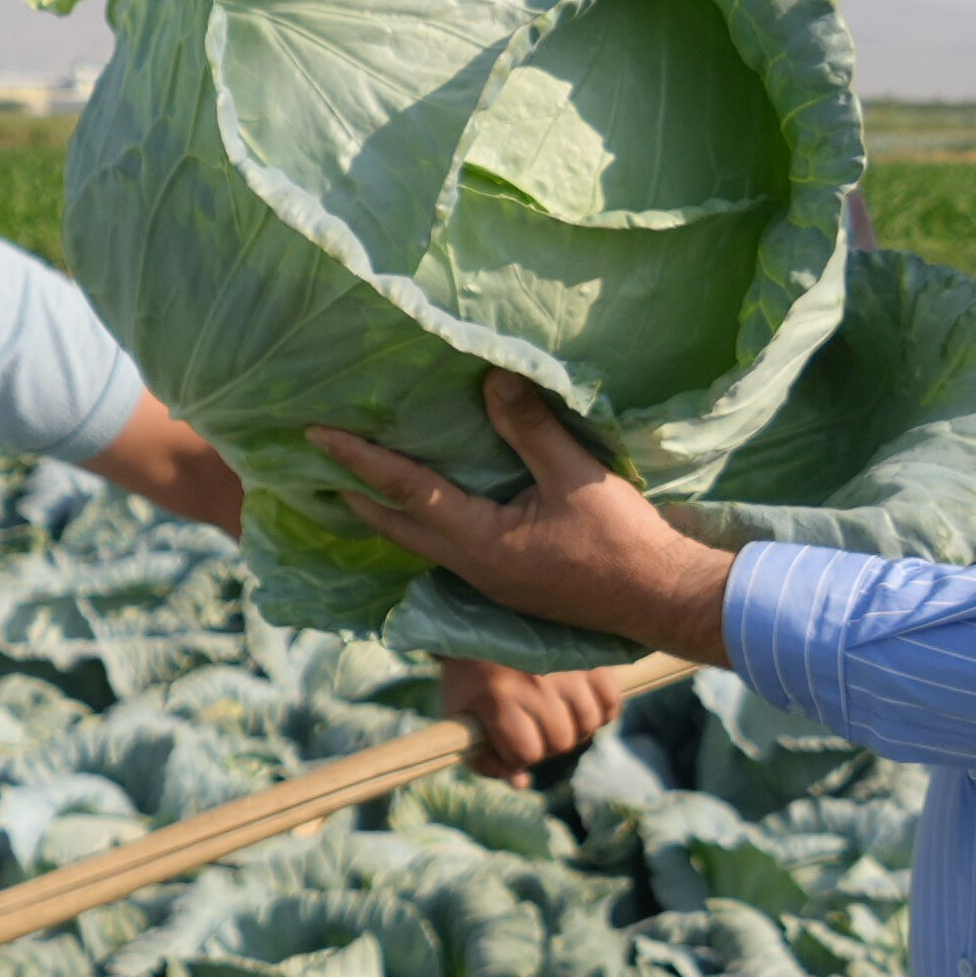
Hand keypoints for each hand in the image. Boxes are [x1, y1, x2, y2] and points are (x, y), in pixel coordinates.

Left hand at [303, 375, 740, 666]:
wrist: (659, 598)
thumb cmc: (620, 540)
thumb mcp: (574, 475)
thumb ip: (530, 428)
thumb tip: (493, 378)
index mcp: (478, 539)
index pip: (403, 489)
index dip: (358, 458)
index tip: (317, 433)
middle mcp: (471, 565)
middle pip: (397, 526)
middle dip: (356, 494)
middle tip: (320, 465)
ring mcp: (488, 580)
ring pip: (421, 542)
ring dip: (388, 513)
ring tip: (361, 485)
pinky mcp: (508, 582)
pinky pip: (450, 550)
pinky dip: (426, 524)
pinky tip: (432, 510)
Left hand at [437, 653, 629, 782]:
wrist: (484, 623)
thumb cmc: (471, 678)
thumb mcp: (461, 718)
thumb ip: (484, 759)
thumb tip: (522, 783)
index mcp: (498, 698)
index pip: (527, 753)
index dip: (518, 755)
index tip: (507, 740)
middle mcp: (535, 683)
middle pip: (560, 741)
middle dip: (546, 744)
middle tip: (534, 727)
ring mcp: (565, 668)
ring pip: (588, 723)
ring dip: (574, 728)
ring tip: (557, 716)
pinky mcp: (588, 656)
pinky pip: (610, 698)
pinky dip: (601, 709)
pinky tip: (580, 704)